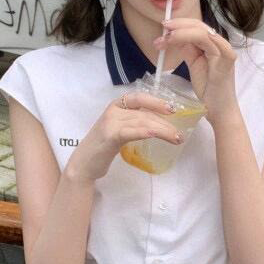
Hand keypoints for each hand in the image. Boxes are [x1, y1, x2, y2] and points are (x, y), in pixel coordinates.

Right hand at [65, 91, 182, 181]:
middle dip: (165, 124)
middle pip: (145, 114)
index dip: (156, 102)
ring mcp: (110, 123)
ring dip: (162, 130)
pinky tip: (155, 135)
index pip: (139, 98)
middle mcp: (114, 111)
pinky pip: (130, 131)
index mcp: (117, 106)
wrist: (83, 164)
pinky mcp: (109, 136)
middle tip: (179, 135)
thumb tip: (161, 125)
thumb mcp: (120, 130)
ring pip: (142, 122)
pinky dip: (143, 132)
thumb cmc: (103, 148)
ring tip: (176, 139)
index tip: (172, 110)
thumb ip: (134, 123)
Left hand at [154, 17, 238, 125]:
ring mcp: (225, 52)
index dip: (180, 24)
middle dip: (179, 25)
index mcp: (212, 45)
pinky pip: (218, 45)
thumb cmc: (208, 89)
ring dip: (183, 33)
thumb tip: (174, 37)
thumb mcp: (194, 64)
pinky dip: (202, 38)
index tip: (163, 26)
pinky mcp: (227, 62)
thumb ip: (188, 50)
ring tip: (167, 37)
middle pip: (199, 26)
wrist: (219, 110)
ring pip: (204, 33)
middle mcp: (220, 45)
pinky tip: (187, 37)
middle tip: (163, 27)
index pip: (196, 27)